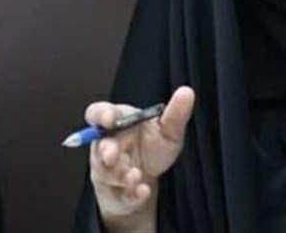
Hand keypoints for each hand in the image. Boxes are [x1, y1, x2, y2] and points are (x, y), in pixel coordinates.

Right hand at [85, 86, 194, 231]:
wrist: (150, 179)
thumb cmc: (153, 148)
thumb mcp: (169, 130)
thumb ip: (175, 113)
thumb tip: (186, 92)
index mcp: (118, 123)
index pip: (98, 113)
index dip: (100, 115)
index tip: (108, 119)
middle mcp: (108, 145)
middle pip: (99, 145)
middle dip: (105, 150)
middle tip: (112, 156)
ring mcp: (108, 170)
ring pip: (107, 172)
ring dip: (119, 174)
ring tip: (135, 175)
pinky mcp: (115, 192)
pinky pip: (119, 194)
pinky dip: (131, 193)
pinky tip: (142, 190)